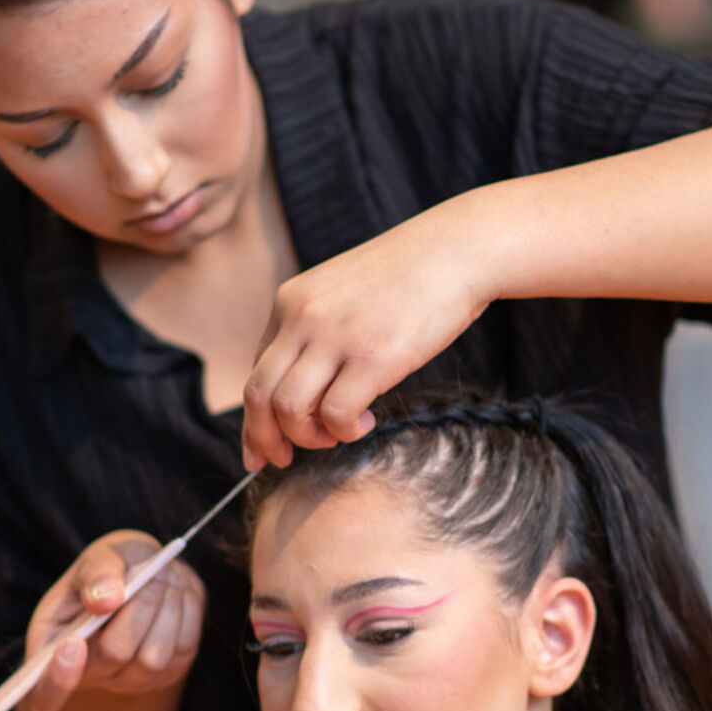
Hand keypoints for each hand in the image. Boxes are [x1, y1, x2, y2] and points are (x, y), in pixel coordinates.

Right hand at [19, 530, 205, 710]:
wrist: (148, 572)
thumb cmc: (113, 567)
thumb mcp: (99, 557)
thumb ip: (97, 573)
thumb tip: (106, 600)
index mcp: (52, 647)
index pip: (45, 695)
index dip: (58, 680)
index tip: (73, 643)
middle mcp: (89, 675)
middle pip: (115, 656)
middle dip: (138, 607)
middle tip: (151, 573)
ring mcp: (129, 681)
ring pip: (154, 658)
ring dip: (166, 608)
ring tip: (164, 577)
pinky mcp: (167, 673)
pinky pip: (183, 649)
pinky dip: (186, 613)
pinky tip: (177, 592)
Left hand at [241, 214, 492, 468]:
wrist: (457, 250)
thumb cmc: (409, 276)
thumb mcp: (343, 292)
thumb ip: (316, 330)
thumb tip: (303, 386)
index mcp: (290, 301)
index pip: (255, 370)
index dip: (254, 418)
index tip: (262, 447)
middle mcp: (302, 317)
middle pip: (258, 394)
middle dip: (263, 438)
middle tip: (282, 461)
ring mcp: (335, 336)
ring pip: (288, 408)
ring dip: (306, 436)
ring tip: (335, 435)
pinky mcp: (373, 357)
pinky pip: (336, 414)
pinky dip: (345, 431)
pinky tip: (366, 423)